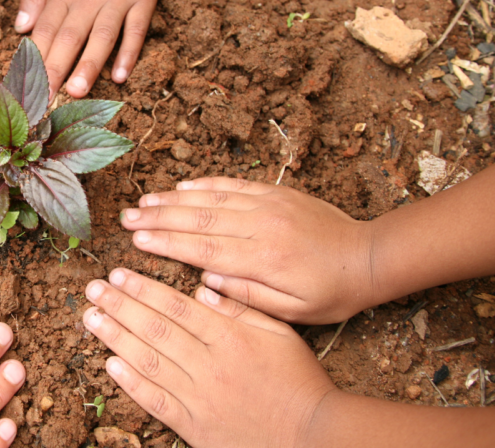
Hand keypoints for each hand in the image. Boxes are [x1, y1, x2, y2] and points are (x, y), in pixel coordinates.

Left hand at [15, 0, 161, 96]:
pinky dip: (129, 52)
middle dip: (56, 71)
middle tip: (47, 101)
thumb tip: (21, 29)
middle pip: (69, 39)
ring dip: (89, 66)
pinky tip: (122, 75)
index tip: (27, 87)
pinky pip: (136, 29)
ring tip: (77, 91)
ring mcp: (117, 0)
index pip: (45, 32)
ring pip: (101, 38)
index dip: (35, 61)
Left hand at [82, 269, 335, 446]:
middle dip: (120, 306)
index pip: (176, 306)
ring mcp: (199, 397)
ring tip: (92, 317)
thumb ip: (240, 308)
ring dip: (116, 337)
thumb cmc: (299, 380)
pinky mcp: (195, 426)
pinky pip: (156, 400)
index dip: (143, 288)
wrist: (313, 436)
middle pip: (155, 328)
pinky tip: (111, 363)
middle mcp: (210, 364)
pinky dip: (131, 382)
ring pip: (148, 360)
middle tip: (94, 289)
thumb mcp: (279, 333)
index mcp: (230, 337)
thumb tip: (203, 288)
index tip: (119, 274)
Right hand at [120, 177, 373, 323]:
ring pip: (211, 197)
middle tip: (126, 219)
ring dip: (173, 199)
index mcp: (263, 258)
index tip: (136, 241)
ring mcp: (268, 204)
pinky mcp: (276, 192)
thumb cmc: (330, 293)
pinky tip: (181, 187)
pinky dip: (204, 184)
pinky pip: (233, 185)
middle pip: (199, 218)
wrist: (369, 257)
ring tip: (143, 202)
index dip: (166, 243)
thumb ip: (247, 296)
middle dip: (158, 218)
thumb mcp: (292, 311)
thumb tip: (206, 280)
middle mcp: (262, 225)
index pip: (203, 248)